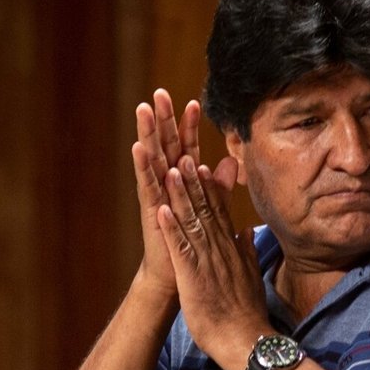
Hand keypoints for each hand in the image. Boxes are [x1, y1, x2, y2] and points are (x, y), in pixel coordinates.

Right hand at [131, 88, 202, 295]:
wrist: (176, 276)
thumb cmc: (192, 244)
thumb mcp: (210, 210)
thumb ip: (219, 186)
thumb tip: (232, 162)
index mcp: (182, 183)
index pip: (187, 148)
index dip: (189, 126)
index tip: (193, 102)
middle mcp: (167, 184)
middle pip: (166, 145)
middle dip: (163, 119)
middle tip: (160, 93)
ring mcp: (157, 195)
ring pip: (152, 158)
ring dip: (147, 133)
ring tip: (143, 109)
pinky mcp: (150, 209)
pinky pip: (146, 184)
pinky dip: (142, 166)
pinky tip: (137, 147)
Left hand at [157, 155, 271, 369]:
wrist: (245, 340)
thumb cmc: (246, 313)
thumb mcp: (249, 275)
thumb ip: (247, 250)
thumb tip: (247, 230)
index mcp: (230, 248)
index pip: (218, 211)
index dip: (208, 188)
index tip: (201, 165)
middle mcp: (220, 248)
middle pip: (204, 208)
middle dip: (193, 181)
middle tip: (183, 154)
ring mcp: (207, 260)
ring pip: (192, 221)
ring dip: (181, 195)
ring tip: (171, 170)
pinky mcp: (192, 275)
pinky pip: (180, 247)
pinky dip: (171, 228)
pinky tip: (161, 209)